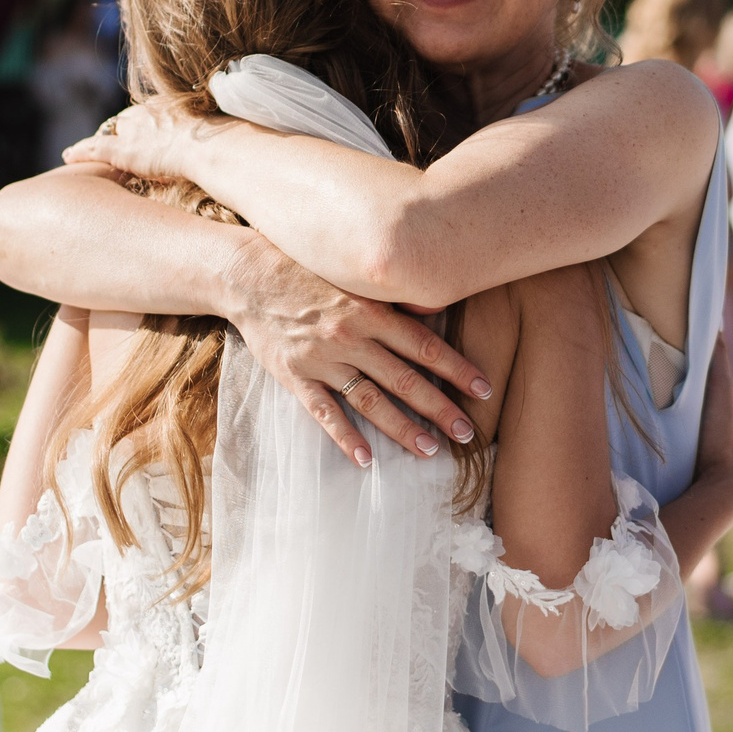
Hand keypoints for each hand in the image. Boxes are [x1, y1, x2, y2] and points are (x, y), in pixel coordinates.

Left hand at [60, 96, 218, 181]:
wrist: (210, 146)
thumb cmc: (223, 139)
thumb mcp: (220, 127)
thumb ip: (216, 130)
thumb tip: (236, 134)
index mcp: (169, 106)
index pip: (149, 113)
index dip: (143, 122)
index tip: (142, 127)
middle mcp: (147, 114)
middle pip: (125, 120)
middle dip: (118, 128)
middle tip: (113, 136)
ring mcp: (133, 132)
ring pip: (107, 133)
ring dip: (97, 141)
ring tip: (84, 147)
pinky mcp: (123, 151)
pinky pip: (95, 150)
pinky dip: (81, 152)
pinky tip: (68, 156)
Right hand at [220, 235, 492, 467]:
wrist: (249, 275)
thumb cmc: (307, 271)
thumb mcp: (353, 277)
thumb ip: (390, 299)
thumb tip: (437, 310)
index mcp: (371, 311)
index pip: (424, 346)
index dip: (456, 369)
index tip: (483, 389)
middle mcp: (351, 336)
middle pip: (404, 379)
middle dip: (439, 408)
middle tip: (466, 433)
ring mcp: (323, 359)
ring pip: (370, 400)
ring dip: (402, 428)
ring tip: (428, 450)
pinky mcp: (295, 376)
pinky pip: (323, 412)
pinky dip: (345, 437)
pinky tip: (365, 459)